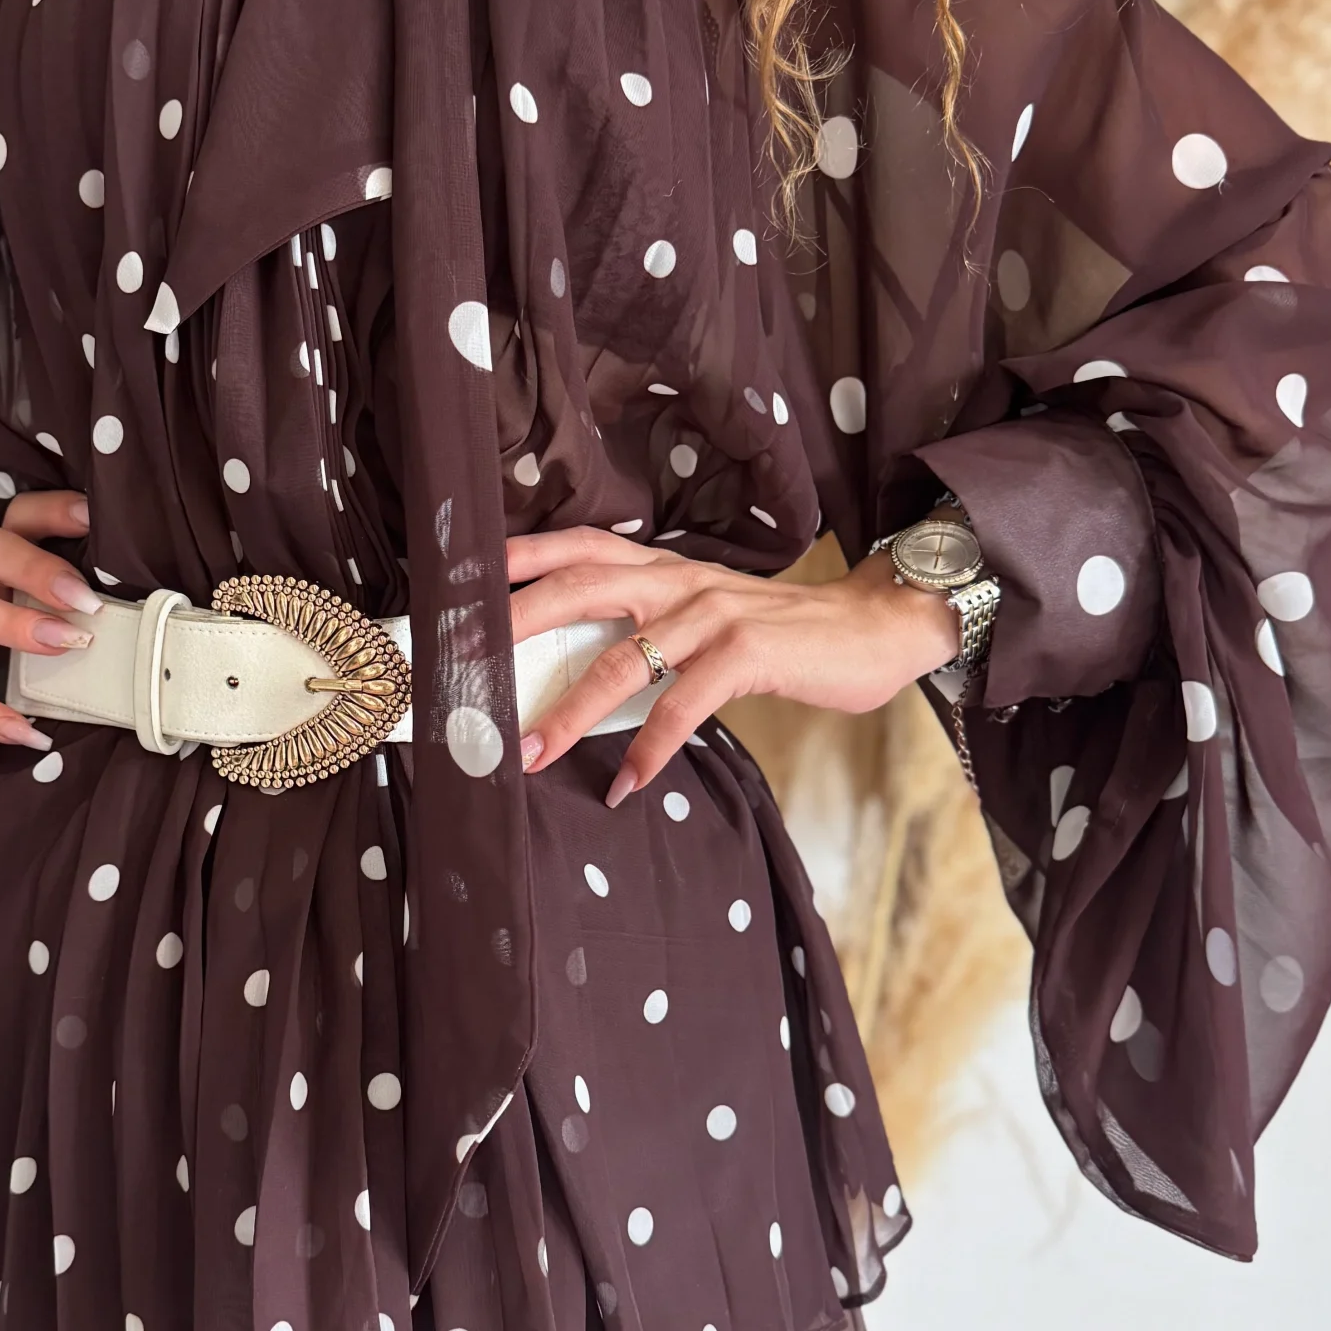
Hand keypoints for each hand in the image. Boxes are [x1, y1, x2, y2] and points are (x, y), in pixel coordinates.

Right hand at [0, 490, 97, 747]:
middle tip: (85, 601)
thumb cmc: (15, 634)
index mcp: (4, 558)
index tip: (92, 515)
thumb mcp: (45, 608)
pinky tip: (25, 732)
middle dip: (39, 571)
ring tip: (65, 644)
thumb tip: (154, 611)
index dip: (53, 509)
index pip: (22, 516)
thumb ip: (84, 599)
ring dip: (18, 626)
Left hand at [508, 526, 961, 807]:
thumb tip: (572, 679)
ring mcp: (712, 612)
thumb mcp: (703, 618)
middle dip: (515, 626)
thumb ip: (647, 631)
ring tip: (531, 752)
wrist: (872, 629)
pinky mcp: (747, 652)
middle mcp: (678, 580)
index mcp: (662, 568)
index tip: (458, 584)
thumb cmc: (779, 634)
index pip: (576, 547)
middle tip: (465, 667)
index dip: (517, 558)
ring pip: (622, 659)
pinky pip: (683, 703)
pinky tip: (627, 783)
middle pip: (578, 589)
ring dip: (569, 711)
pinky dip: (649, 748)